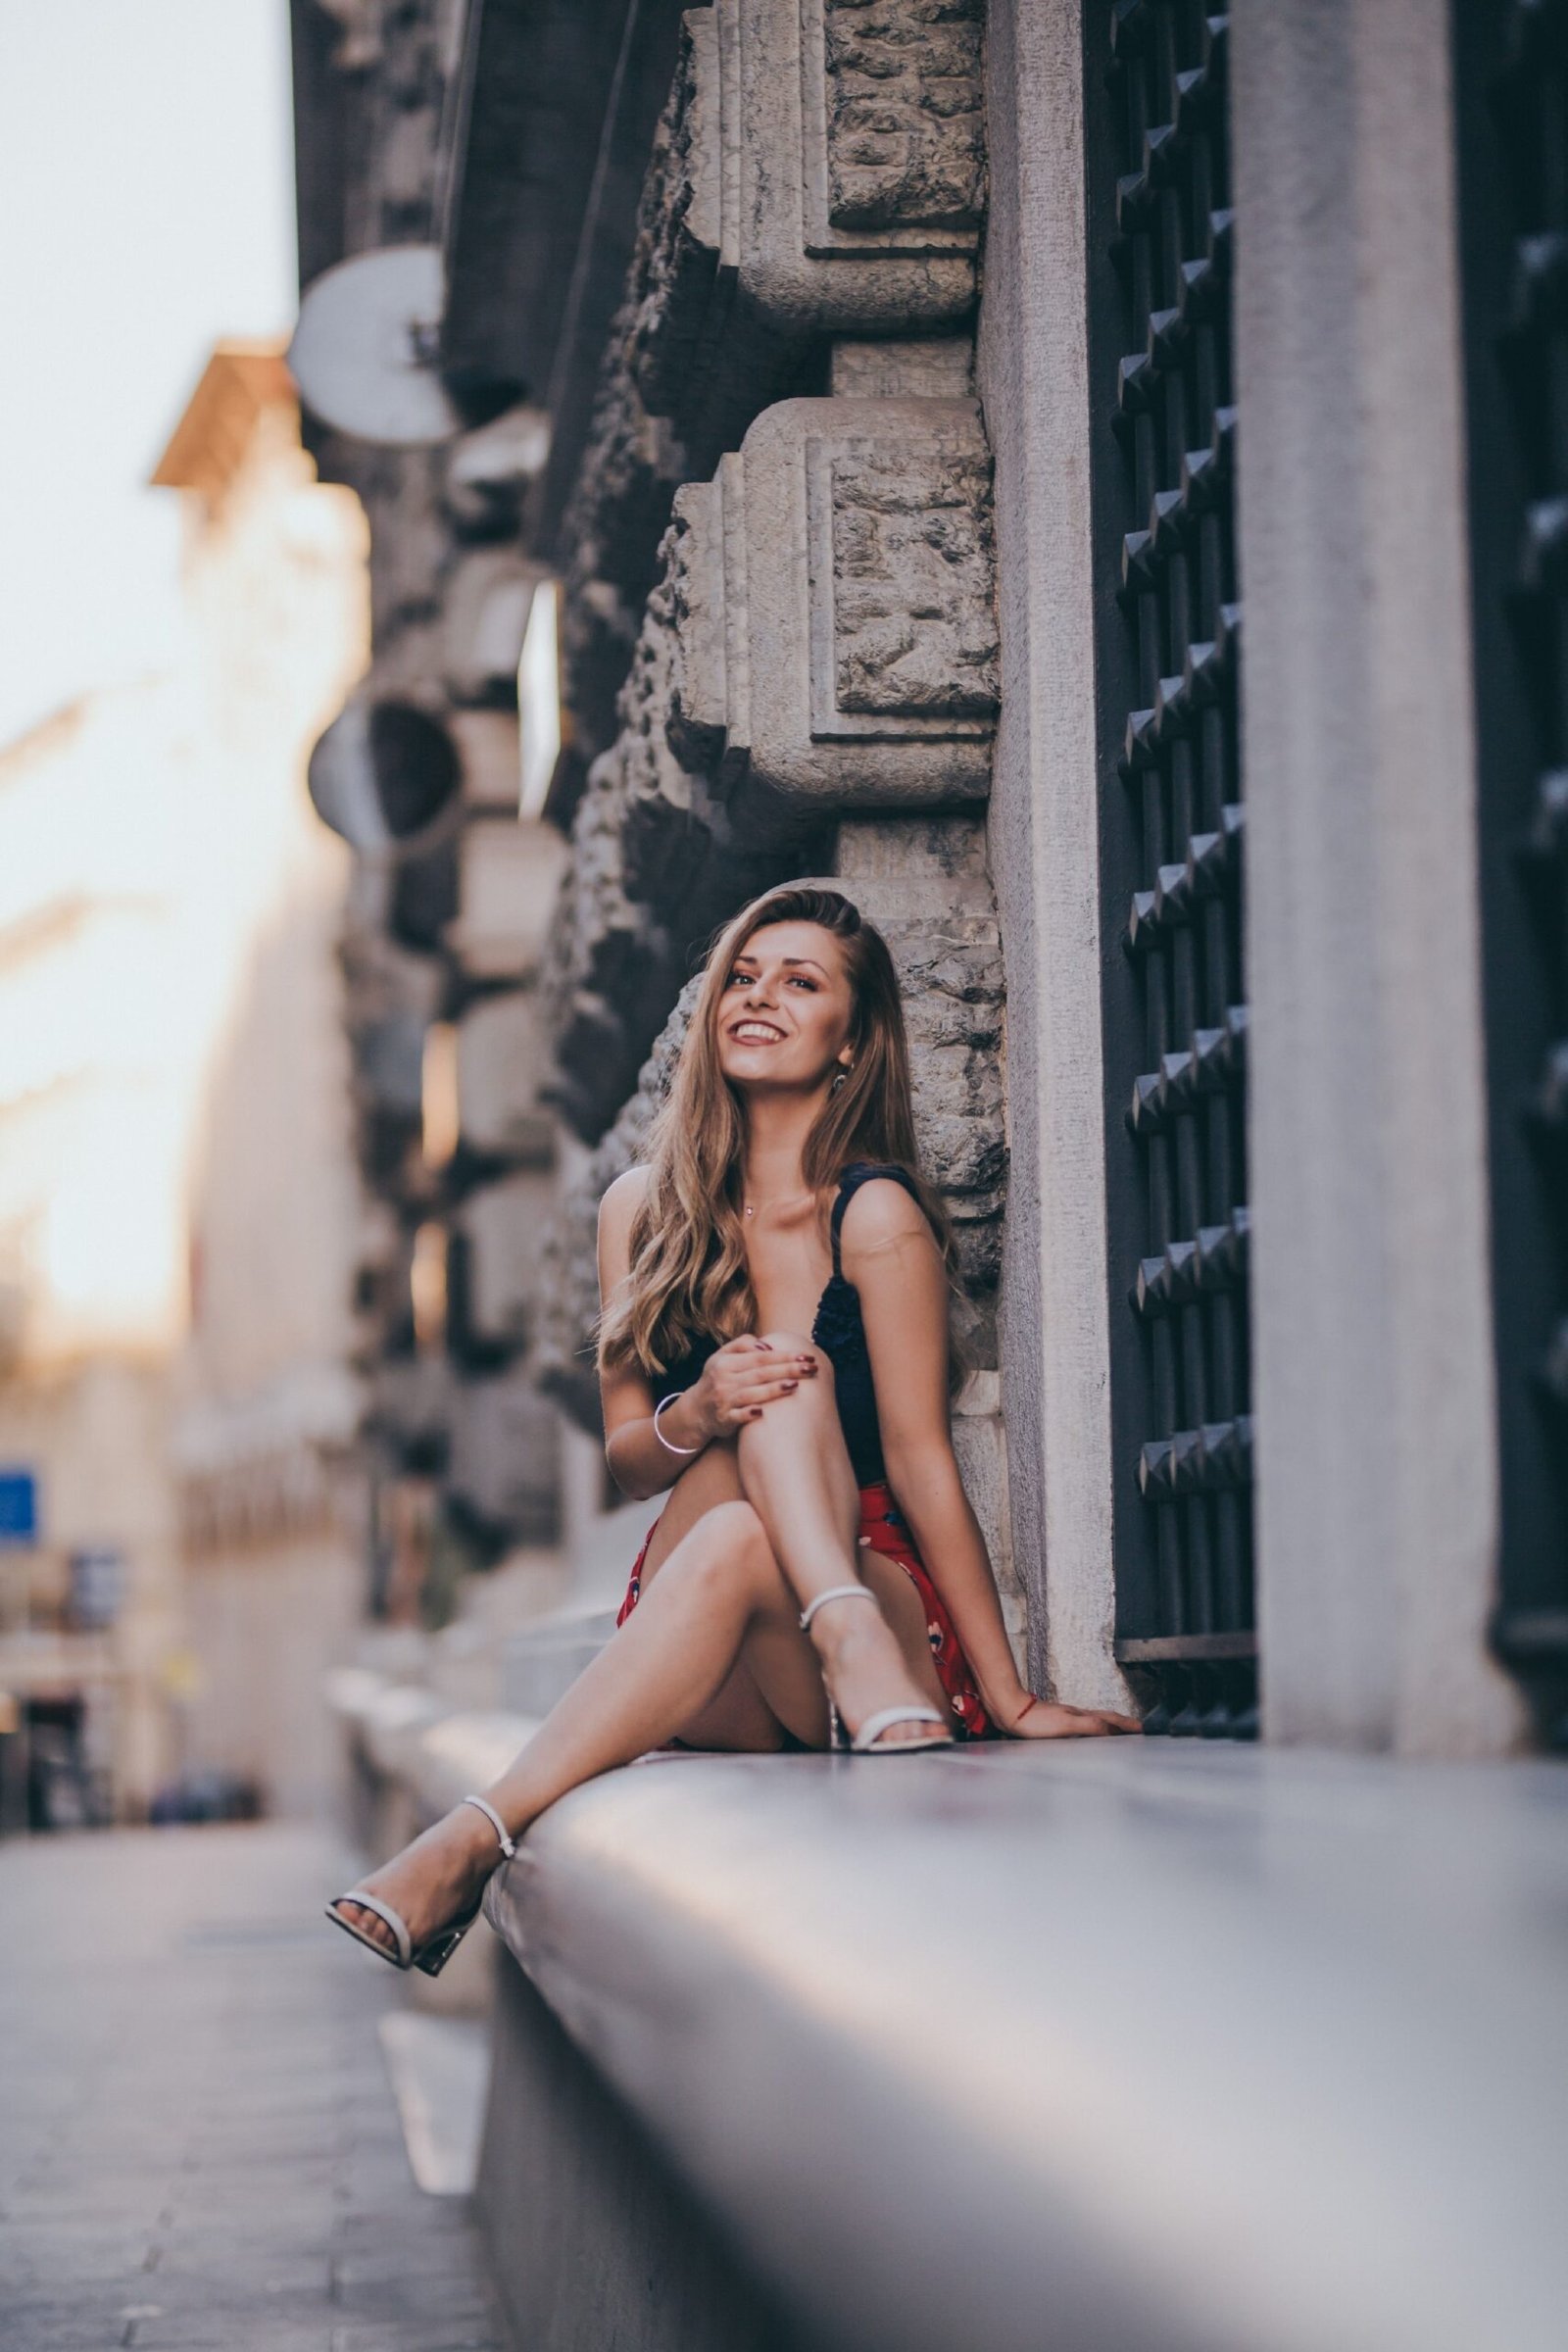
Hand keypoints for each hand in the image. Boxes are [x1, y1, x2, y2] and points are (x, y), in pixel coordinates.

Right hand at [689, 1335, 817, 1439]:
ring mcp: (724, 1400)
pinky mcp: (724, 1419)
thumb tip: (767, 1346)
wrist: (696, 1409)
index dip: (784, 1355)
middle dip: (788, 1369)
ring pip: (752, 1393)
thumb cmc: (717, 1378)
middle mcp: (725, 1380)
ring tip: (795, 1385)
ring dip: (773, 1390)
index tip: (806, 1356)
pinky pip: (738, 1416)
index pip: (761, 1356)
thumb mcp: (722, 1356)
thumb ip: (743, 1344)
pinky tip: (763, 1413)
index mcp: (726, 1362)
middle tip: (811, 1368)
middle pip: (761, 1373)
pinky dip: (749, 1414)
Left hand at [994, 1689, 1141, 1738]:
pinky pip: (1084, 1726)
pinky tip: (1089, 1734)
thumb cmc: (1034, 1721)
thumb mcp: (1066, 1726)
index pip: (1112, 1720)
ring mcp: (1068, 1718)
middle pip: (1107, 1719)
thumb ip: (1090, 1726)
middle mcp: (1077, 1715)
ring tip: (1121, 1732)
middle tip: (1140, 1730)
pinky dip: (1095, 1730)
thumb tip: (1113, 1729)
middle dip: (1125, 1724)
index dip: (1129, 1725)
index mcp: (1082, 1716)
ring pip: (1096, 1721)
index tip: (1145, 1729)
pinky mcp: (1057, 1724)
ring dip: (1111, 1726)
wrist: (1010, 1711)